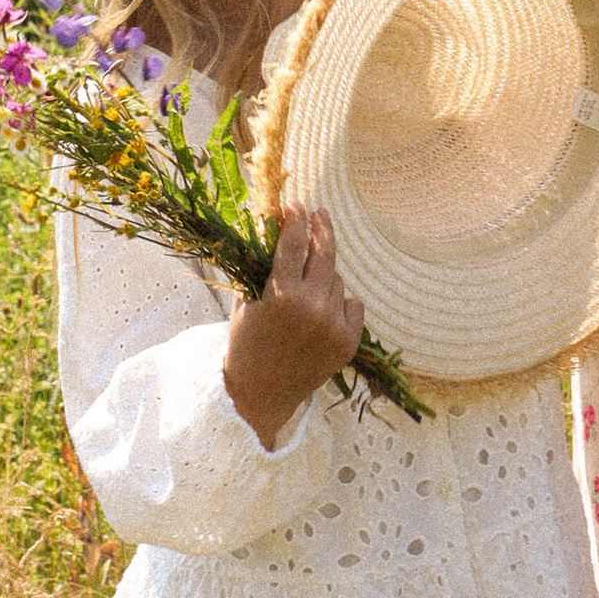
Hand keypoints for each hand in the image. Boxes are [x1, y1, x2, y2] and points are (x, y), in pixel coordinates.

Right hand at [224, 203, 364, 449]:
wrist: (259, 393)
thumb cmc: (246, 341)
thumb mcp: (246, 299)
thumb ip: (262, 265)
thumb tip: (274, 225)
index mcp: (280, 295)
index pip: (293, 243)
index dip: (296, 218)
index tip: (296, 204)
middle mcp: (311, 307)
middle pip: (325, 253)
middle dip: (321, 229)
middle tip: (320, 214)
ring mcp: (333, 325)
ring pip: (337, 280)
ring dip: (323, 278)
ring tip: (303, 296)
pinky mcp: (348, 342)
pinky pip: (352, 303)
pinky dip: (340, 303)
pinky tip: (321, 315)